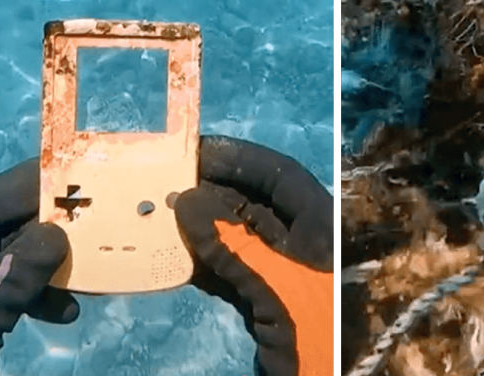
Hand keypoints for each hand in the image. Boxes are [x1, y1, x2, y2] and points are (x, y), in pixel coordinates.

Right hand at [176, 135, 333, 375]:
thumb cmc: (317, 331)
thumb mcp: (277, 285)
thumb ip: (233, 243)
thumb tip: (186, 199)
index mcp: (321, 228)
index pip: (279, 175)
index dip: (238, 159)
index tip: (195, 151)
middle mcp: (305, 243)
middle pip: (254, 203)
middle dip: (212, 193)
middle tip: (167, 183)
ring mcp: (287, 273)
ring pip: (238, 236)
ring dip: (202, 227)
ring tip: (162, 214)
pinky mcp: (270, 302)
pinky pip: (232, 269)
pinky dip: (205, 261)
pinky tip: (175, 254)